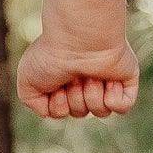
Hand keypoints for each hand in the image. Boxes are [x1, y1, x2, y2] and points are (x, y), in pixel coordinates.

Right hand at [16, 33, 138, 120]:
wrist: (78, 38)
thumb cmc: (51, 55)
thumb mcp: (26, 81)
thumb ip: (32, 102)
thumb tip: (50, 112)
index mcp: (64, 81)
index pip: (62, 112)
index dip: (58, 106)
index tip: (55, 84)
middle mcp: (86, 81)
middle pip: (80, 113)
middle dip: (75, 99)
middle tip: (74, 76)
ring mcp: (107, 80)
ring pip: (101, 112)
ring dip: (92, 97)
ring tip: (90, 75)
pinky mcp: (126, 79)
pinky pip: (122, 107)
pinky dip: (113, 99)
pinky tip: (108, 80)